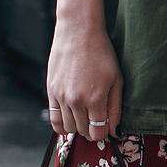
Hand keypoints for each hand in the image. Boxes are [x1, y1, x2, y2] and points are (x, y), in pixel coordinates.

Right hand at [46, 19, 122, 140]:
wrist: (78, 32)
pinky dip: (61, 124)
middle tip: (95, 122)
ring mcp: (61, 96)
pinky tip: (69, 120)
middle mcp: (76, 100)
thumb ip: (115, 108)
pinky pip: (53, 118)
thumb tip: (115, 131)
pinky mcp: (51, 90)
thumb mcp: (116, 80)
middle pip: (82, 131)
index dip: (102, 134)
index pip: (97, 132)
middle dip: (90, 130)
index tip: (105, 129)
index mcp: (96, 98)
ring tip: (84, 118)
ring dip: (76, 127)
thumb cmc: (101, 53)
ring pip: (67, 127)